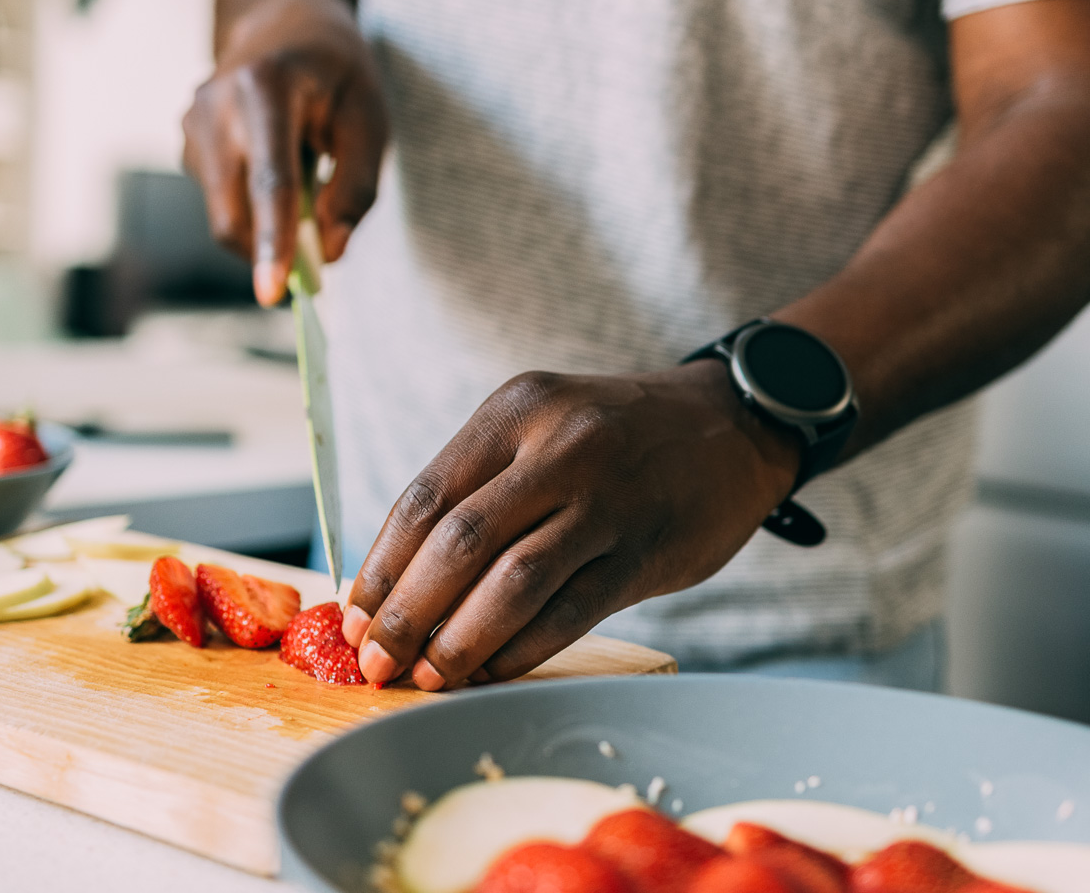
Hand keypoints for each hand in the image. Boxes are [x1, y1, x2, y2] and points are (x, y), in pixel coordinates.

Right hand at [181, 0, 387, 304]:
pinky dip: (253, 205)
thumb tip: (331, 252)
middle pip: (233, 212)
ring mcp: (192, 123)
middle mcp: (215, 104)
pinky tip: (278, 163)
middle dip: (269, 251)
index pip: (270, 181)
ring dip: (265, 223)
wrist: (283, 18)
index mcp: (265, 87)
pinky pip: (221, 199)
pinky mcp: (186, 141)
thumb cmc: (337, 71)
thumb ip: (356, 188)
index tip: (273, 293)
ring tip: (306, 171)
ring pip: (224, 213)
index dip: (273, 242)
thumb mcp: (369, 120)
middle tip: (318, 262)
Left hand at [340, 360, 802, 688]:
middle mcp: (560, 446)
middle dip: (407, 614)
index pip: (425, 498)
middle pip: (459, 542)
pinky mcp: (646, 549)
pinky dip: (520, 650)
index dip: (382, 569)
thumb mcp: (543, 426)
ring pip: (513, 582)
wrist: (735, 424)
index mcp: (516, 410)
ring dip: (460, 642)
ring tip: (429, 678)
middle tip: (379, 664)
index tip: (355, 621)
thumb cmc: (618, 438)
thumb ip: (480, 489)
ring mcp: (608, 499)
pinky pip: (570, 611)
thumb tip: (398, 585)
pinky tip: (491, 672)